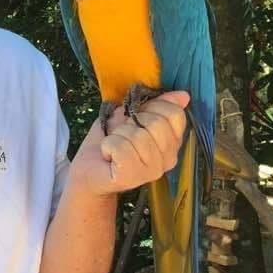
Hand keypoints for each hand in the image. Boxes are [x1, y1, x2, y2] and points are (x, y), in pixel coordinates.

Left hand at [71, 91, 188, 196]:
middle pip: (157, 123)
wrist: (88, 168)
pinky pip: (121, 148)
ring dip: (118, 135)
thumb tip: (183, 95)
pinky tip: (108, 155)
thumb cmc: (110, 140)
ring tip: (114, 146)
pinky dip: (108, 145)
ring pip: (137, 135)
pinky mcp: (131, 177)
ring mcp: (152, 172)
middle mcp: (168, 160)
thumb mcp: (132, 115)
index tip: (136, 116)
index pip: (175, 114)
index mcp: (172, 143)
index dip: (152, 107)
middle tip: (122, 133)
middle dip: (132, 122)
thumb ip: (157, 105)